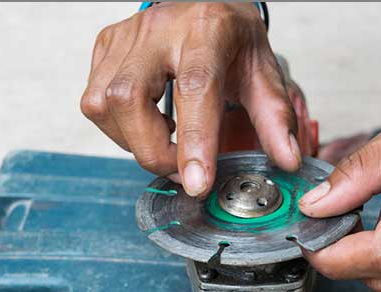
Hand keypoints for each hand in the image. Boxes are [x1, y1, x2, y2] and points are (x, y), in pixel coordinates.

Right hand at [81, 2, 300, 196]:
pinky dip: (118, 128)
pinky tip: (145, 124)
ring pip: (102, 104)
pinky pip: (94, 102)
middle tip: (181, 168)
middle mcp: (158, 30)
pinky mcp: (105, 47)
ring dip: (132, 141)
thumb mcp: (262, 73)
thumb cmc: (231, 38)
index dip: (194, 141)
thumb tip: (286, 160)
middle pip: (130, 99)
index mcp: (207, 32)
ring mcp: (125, 37)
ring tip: (166, 141)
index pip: (194, 88)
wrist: (204, 2)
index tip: (197, 183)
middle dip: (152, 150)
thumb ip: (275, 118)